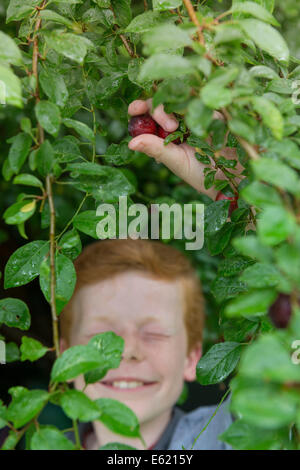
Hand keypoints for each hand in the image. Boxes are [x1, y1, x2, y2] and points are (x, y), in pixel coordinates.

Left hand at [128, 98, 244, 199]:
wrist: (235, 179)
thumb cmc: (204, 175)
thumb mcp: (176, 163)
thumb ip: (156, 150)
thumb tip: (130, 143)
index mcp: (168, 131)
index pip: (150, 111)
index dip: (140, 106)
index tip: (135, 109)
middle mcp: (182, 118)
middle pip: (164, 99)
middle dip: (159, 108)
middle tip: (169, 126)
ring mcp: (200, 112)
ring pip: (181, 95)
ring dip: (175, 105)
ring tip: (175, 125)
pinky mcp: (218, 110)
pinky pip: (203, 97)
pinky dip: (194, 100)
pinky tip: (192, 111)